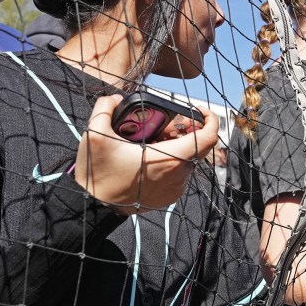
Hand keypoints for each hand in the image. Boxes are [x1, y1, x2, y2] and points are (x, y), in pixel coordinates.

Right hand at [75, 95, 218, 214]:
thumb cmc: (99, 173)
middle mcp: (179, 176)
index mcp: (170, 159)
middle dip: (190, 130)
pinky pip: (181, 173)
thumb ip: (105, 108)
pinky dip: (174, 160)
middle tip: (171, 123)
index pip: (208, 138)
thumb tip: (115, 99)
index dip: (210, 120)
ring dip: (180, 145)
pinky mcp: (170, 196)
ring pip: (190, 160)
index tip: (199, 111)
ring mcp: (176, 189)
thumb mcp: (95, 135)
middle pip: (200, 147)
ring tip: (157, 139)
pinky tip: (154, 155)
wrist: (94, 206)